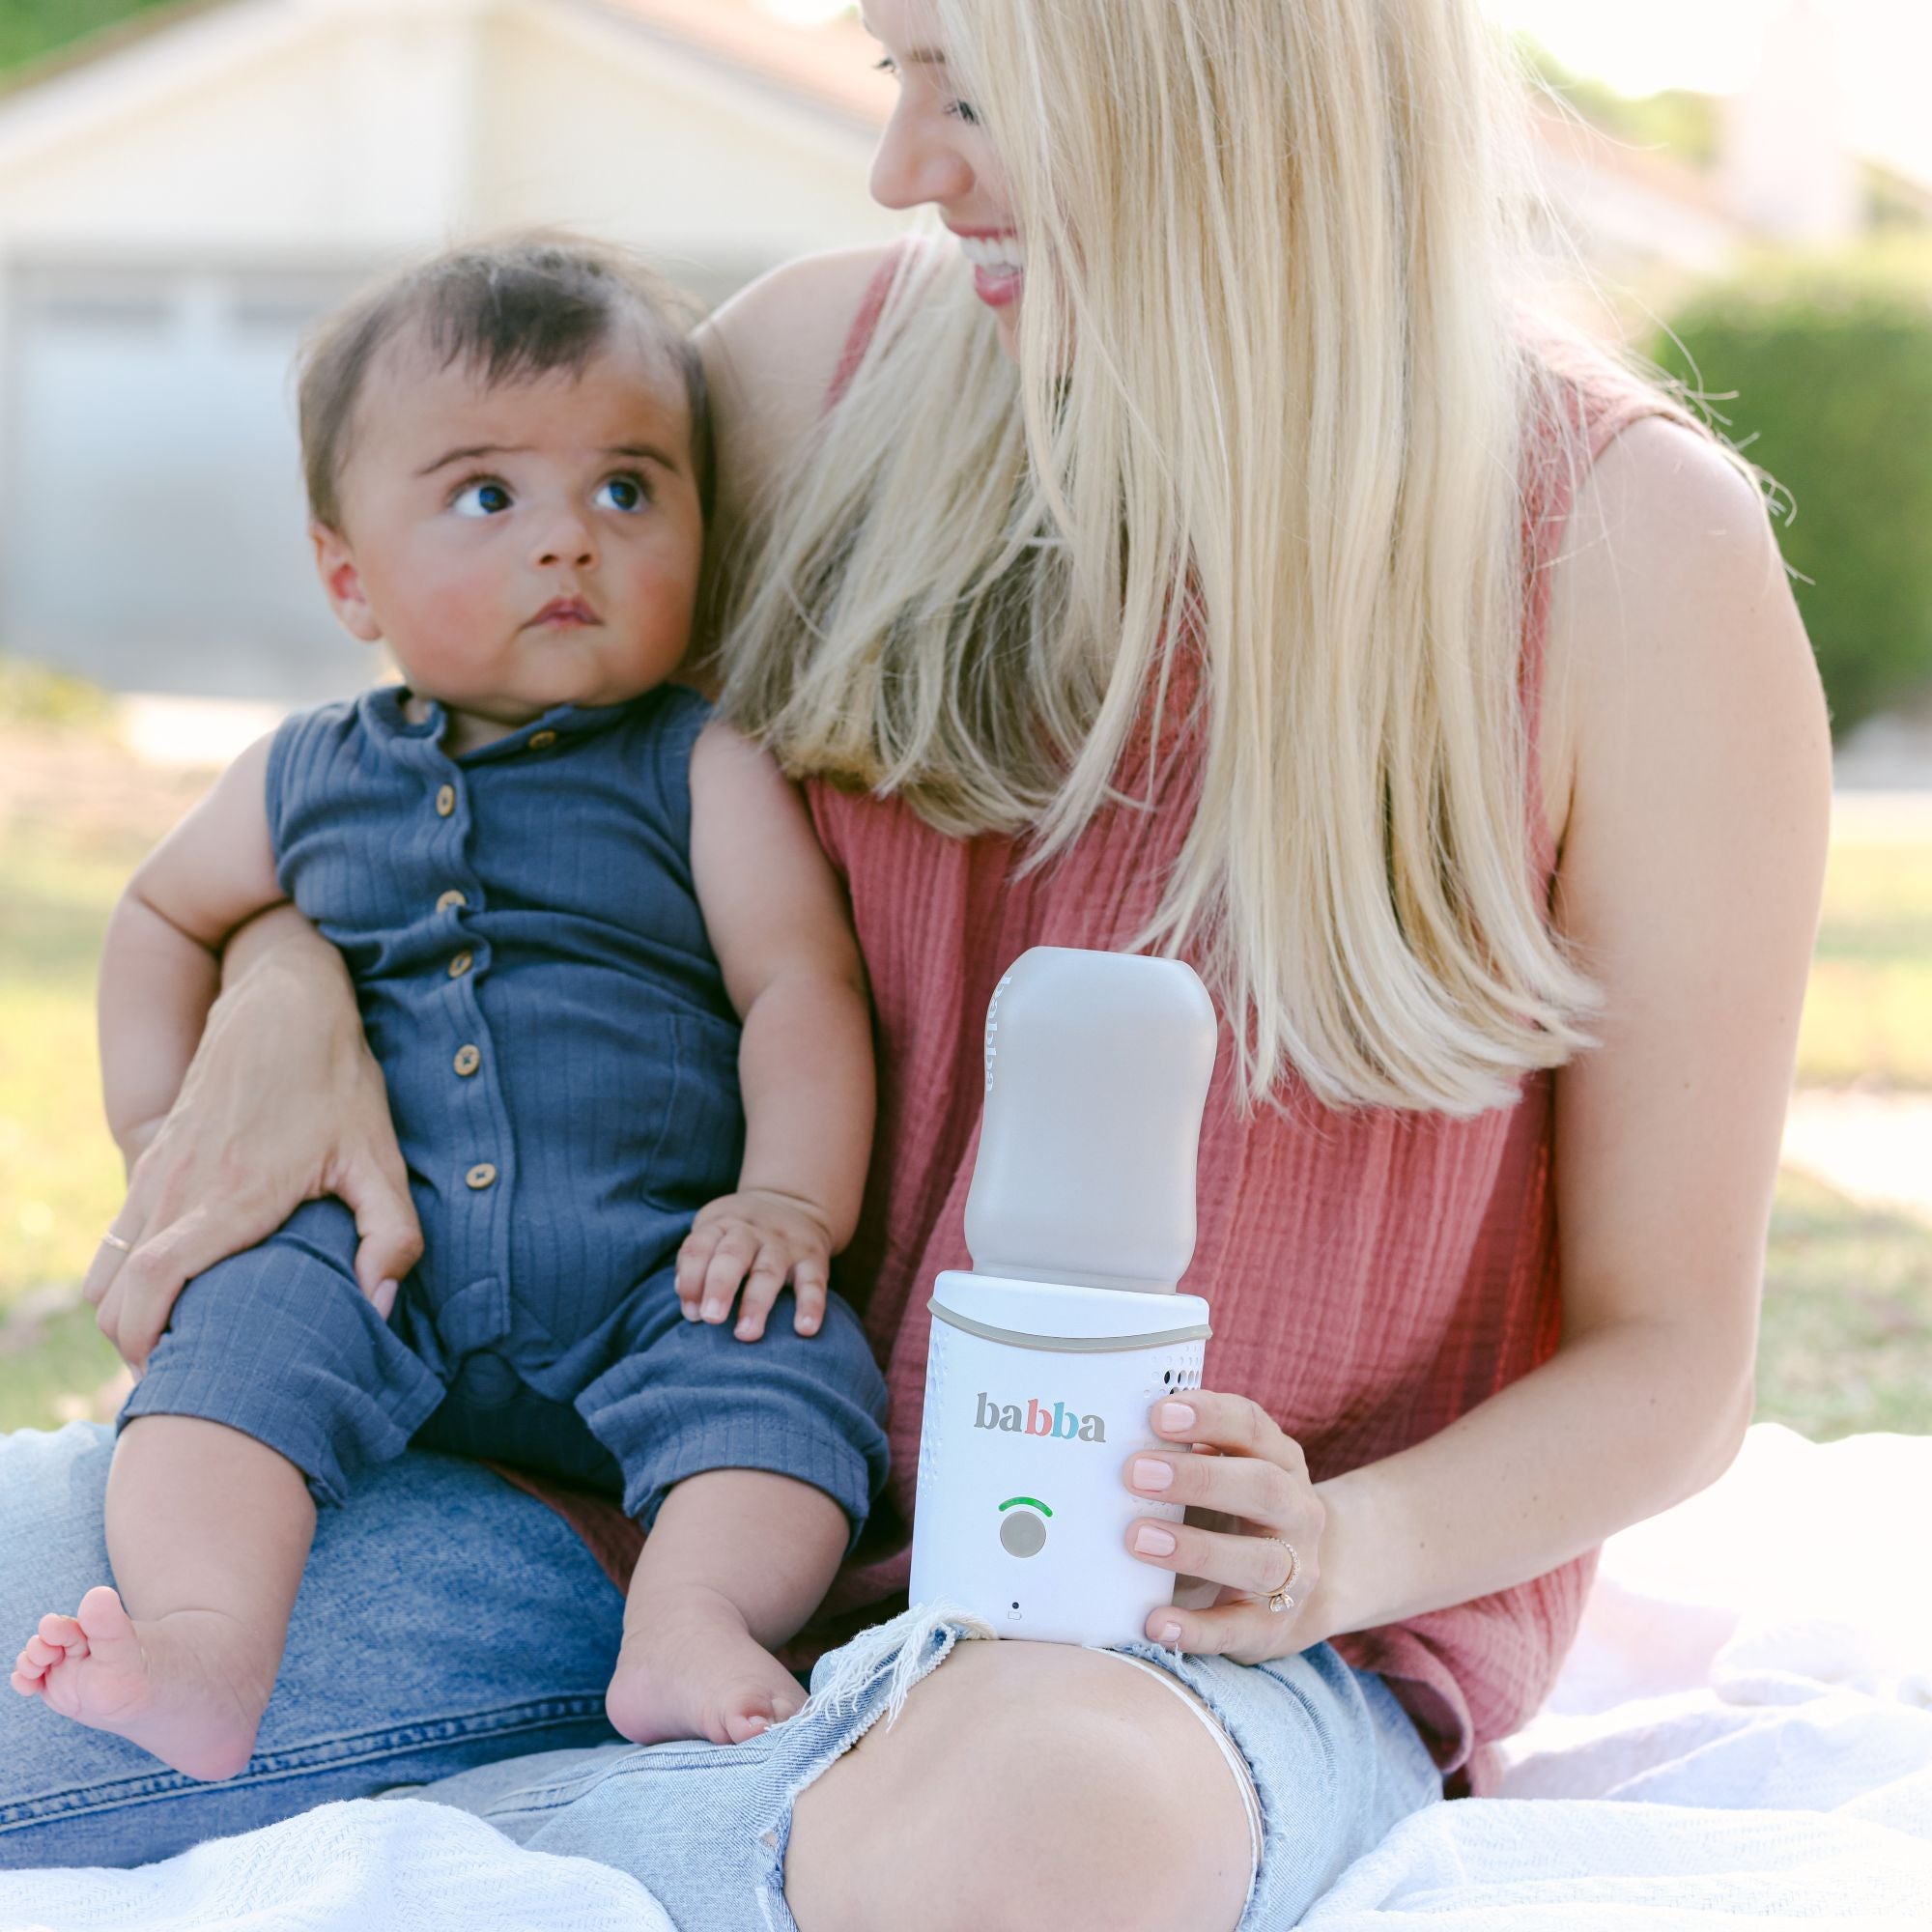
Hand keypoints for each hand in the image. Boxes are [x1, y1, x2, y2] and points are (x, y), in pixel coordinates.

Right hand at [83, 931, 420, 1368]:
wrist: (282, 1001)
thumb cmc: (337, 1080)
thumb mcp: (380, 1154)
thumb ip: (391, 1232)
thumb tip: (380, 1302)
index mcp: (230, 1196)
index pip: (152, 1286)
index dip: (147, 1344)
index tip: (175, 1379)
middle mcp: (177, 1187)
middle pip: (114, 1294)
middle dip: (135, 1346)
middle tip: (186, 1377)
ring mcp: (157, 1171)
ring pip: (107, 1269)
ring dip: (128, 1313)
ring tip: (181, 1343)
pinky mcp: (154, 1157)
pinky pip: (118, 1236)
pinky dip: (127, 1277)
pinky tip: (176, 1293)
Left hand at [675, 1189, 832, 1341]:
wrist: (793, 1200)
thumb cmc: (740, 1232)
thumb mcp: (714, 1231)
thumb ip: (696, 1263)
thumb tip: (689, 1304)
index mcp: (722, 1224)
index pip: (700, 1247)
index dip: (691, 1279)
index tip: (691, 1313)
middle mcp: (752, 1231)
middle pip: (733, 1255)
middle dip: (720, 1286)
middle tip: (711, 1318)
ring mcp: (784, 1244)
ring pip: (769, 1271)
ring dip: (756, 1303)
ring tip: (746, 1334)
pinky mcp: (813, 1259)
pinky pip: (813, 1282)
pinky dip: (811, 1306)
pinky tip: (805, 1329)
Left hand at [1122, 1390, 1325, 1662]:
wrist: (1300, 1586)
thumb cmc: (1236, 1511)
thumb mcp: (1226, 1472)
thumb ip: (1184, 1454)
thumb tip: (1107, 1438)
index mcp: (1279, 1460)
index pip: (1251, 1426)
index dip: (1208, 1416)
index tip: (1157, 1414)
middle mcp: (1296, 1512)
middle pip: (1263, 1488)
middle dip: (1199, 1479)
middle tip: (1134, 1473)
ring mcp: (1293, 1572)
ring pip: (1258, 1562)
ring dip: (1195, 1549)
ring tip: (1136, 1539)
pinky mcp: (1271, 1626)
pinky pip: (1237, 1630)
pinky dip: (1195, 1628)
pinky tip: (1154, 1622)